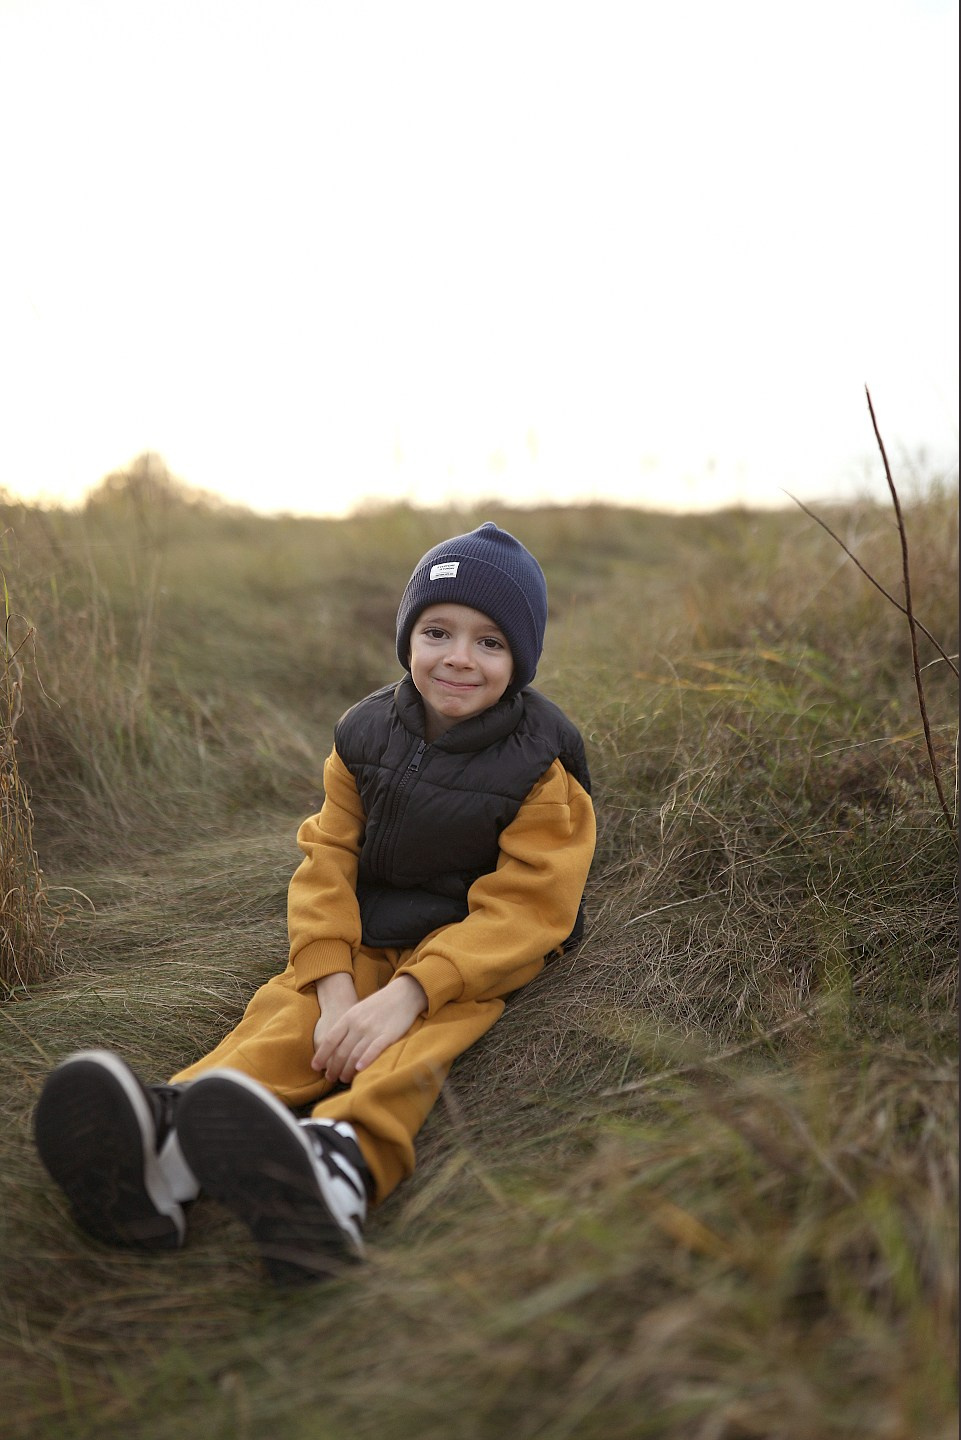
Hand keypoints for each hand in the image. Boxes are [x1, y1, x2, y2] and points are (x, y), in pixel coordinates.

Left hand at [311, 975, 427, 1083]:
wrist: (403, 993)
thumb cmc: (379, 1005)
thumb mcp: (358, 1010)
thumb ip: (346, 1026)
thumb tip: (334, 1046)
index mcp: (349, 1017)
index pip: (330, 1040)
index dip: (321, 1055)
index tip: (316, 1067)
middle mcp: (358, 1024)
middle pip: (341, 1051)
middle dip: (333, 1068)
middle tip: (331, 1078)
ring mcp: (372, 1030)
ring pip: (355, 1055)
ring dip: (347, 1070)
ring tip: (344, 1079)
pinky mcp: (387, 1035)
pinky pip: (374, 1050)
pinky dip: (365, 1061)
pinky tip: (359, 1070)